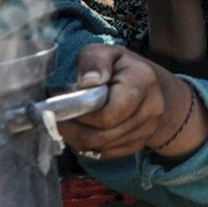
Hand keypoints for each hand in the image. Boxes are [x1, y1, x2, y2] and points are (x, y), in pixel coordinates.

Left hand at [59, 45, 177, 160]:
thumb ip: (94, 61)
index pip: (109, 113)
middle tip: (56, 119)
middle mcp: (151, 109)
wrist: (149, 86)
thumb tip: (87, 82)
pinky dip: (88, 146)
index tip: (61, 106)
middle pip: (102, 135)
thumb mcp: (105, 53)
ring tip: (67, 124)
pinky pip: (105, 154)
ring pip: (101, 148)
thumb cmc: (120, 67)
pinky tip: (81, 130)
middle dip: (73, 130)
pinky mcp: (138, 145)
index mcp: (143, 81)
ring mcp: (147, 130)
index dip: (81, 114)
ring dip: (77, 139)